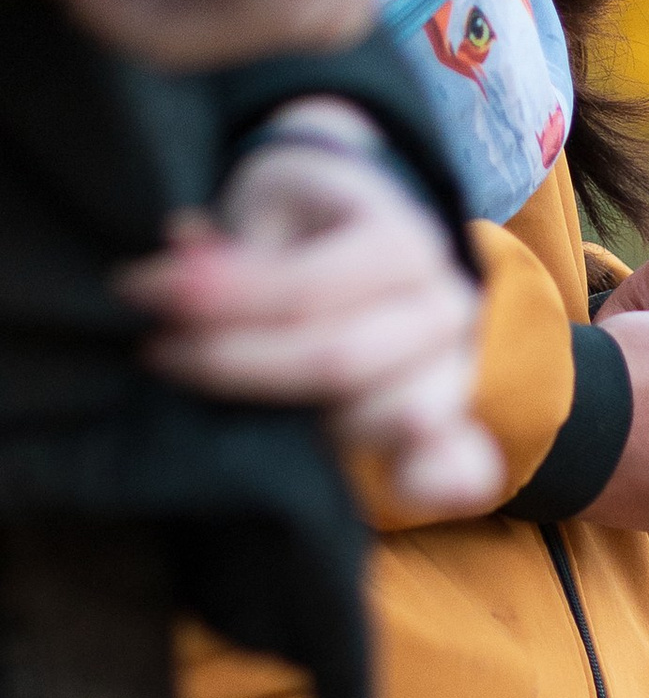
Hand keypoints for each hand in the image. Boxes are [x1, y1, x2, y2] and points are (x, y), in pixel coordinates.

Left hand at [122, 113, 497, 518]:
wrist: (369, 239)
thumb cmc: (304, 225)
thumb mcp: (265, 207)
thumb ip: (234, 245)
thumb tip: (186, 247)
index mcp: (401, 242)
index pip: (300, 292)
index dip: (213, 300)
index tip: (135, 291)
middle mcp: (444, 307)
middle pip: (336, 363)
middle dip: (236, 364)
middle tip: (161, 354)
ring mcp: (458, 371)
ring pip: (382, 420)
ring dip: (301, 424)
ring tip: (238, 405)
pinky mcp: (457, 425)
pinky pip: (463, 468)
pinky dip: (436, 483)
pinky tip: (405, 490)